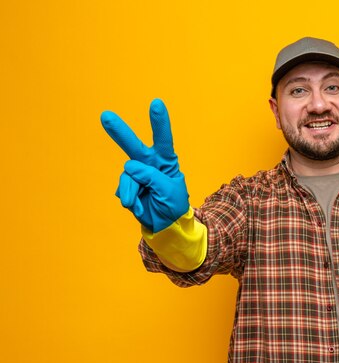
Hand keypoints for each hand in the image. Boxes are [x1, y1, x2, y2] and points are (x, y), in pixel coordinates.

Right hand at [101, 99, 188, 232]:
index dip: (159, 122)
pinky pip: (124, 189)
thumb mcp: (169, 191)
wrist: (164, 224)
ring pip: (128, 176)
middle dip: (119, 131)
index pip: (163, 139)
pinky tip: (139, 205)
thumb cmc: (173, 205)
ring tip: (143, 203)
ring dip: (134, 191)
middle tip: (105, 116)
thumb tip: (130, 167)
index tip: (156, 103)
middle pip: (134, 146)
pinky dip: (131, 199)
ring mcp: (136, 174)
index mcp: (166, 160)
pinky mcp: (127, 185)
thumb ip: (152, 177)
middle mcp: (149, 163)